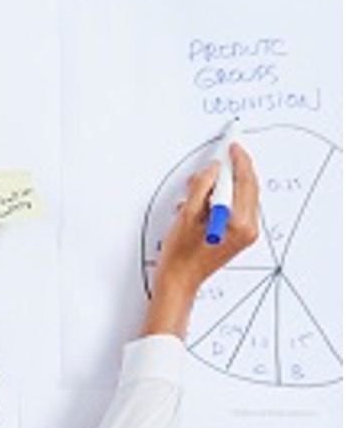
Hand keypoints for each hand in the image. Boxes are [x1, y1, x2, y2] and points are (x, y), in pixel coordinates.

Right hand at [145, 141, 260, 337]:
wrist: (179, 280)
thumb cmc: (180, 256)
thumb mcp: (186, 217)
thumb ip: (201, 188)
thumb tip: (212, 170)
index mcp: (240, 223)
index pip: (245, 182)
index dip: (238, 161)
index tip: (232, 147)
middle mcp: (249, 228)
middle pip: (247, 187)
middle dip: (231, 172)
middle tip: (216, 162)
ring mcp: (246, 232)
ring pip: (242, 196)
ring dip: (223, 186)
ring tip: (199, 189)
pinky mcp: (240, 235)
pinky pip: (237, 207)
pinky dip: (222, 199)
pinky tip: (203, 202)